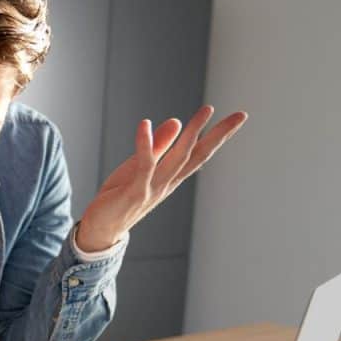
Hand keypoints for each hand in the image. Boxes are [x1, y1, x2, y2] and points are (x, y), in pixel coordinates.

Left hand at [76, 106, 247, 251]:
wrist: (100, 229)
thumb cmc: (119, 198)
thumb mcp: (139, 167)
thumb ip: (158, 146)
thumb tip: (177, 121)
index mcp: (170, 177)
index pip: (199, 153)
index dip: (218, 135)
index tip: (238, 117)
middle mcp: (167, 183)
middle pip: (197, 155)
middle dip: (219, 135)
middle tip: (240, 115)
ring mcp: (153, 188)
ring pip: (178, 158)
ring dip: (192, 134)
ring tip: (207, 111)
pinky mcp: (134, 192)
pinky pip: (143, 165)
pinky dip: (145, 145)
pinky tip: (145, 124)